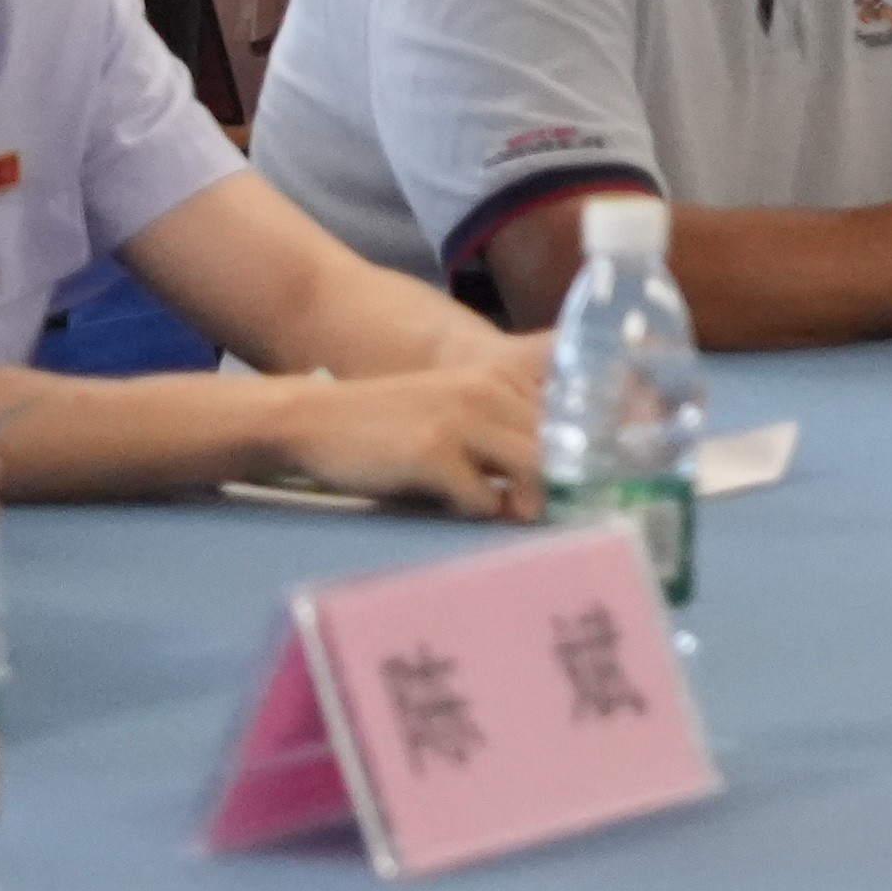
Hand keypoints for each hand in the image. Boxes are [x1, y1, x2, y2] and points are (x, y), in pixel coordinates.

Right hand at [278, 348, 548, 519]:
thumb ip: (497, 432)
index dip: (574, 450)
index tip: (574, 477)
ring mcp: (461, 421)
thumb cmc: (389, 424)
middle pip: (555, 443)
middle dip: (554, 482)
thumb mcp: (451, 410)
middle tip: (535, 508)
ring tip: (509, 513)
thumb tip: (543, 482)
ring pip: (532, 467)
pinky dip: (480, 512)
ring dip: (526, 499)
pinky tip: (460, 508)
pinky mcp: (433, 454)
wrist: (317, 419)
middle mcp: (485, 390)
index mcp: (494, 377)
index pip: (563, 413)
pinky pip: (483, 498)